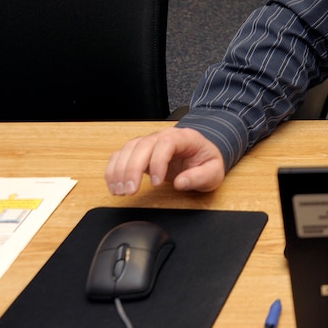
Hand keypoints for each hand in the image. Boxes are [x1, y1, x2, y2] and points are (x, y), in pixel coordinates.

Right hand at [105, 126, 224, 195]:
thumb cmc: (207, 162)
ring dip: (119, 170)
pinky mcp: (140, 151)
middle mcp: (164, 136)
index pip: (167, 143)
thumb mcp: (213, 172)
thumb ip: (200, 177)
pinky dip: (114, 170)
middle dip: (133, 169)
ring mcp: (150, 142)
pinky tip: (114, 186)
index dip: (158, 162)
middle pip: (142, 145)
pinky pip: (121, 155)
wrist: (202, 155)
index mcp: (185, 137)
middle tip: (131, 191)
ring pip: (128, 149)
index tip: (157, 183)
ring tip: (120, 191)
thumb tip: (181, 183)